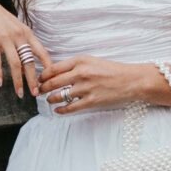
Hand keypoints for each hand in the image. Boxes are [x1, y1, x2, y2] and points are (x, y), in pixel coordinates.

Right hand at [0, 0, 52, 100]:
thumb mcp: (14, 26)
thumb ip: (21, 41)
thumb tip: (27, 60)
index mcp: (26, 32)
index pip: (42, 52)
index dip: (47, 67)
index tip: (50, 80)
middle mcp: (18, 35)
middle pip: (30, 61)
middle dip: (33, 79)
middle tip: (36, 94)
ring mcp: (5, 37)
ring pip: (15, 63)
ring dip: (17, 81)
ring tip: (19, 94)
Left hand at [35, 55, 160, 116]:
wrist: (131, 80)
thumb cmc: (112, 70)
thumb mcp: (92, 60)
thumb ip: (75, 65)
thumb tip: (56, 72)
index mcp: (80, 61)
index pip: (53, 68)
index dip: (43, 75)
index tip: (40, 79)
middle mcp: (81, 73)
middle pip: (53, 82)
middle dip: (43, 88)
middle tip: (40, 91)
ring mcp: (85, 88)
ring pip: (59, 95)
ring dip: (51, 99)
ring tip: (49, 100)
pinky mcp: (91, 101)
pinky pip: (70, 107)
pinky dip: (61, 110)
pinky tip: (58, 110)